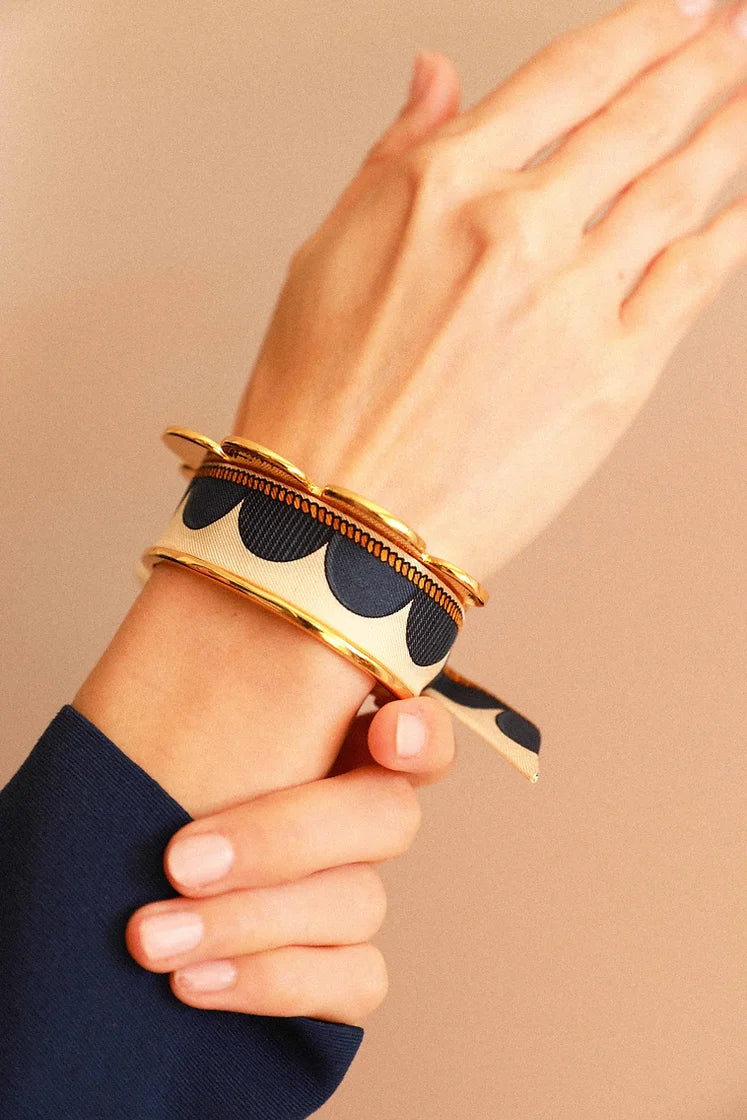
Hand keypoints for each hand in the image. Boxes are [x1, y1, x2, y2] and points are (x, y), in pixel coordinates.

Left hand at [125, 696, 454, 1024]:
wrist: (98, 897)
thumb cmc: (136, 791)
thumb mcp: (170, 733)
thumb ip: (224, 698)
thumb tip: (228, 631)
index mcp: (335, 743)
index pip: (416, 728)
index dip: (421, 732)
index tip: (385, 730)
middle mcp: (356, 816)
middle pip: (388, 818)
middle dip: (286, 839)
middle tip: (178, 859)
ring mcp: (351, 896)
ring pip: (359, 904)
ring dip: (249, 921)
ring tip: (150, 936)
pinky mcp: (340, 975)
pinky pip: (354, 983)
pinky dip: (272, 983)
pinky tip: (192, 983)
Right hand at [233, 0, 746, 581]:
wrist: (337, 525)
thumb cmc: (317, 406)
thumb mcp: (327, 255)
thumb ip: (396, 158)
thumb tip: (437, 80)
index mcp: (441, 186)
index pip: (571, 75)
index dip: (645, 29)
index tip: (688, 8)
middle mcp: (517, 228)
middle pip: (642, 119)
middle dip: (709, 62)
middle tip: (744, 33)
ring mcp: (574, 301)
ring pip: (682, 187)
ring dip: (734, 129)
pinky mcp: (614, 376)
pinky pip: (697, 278)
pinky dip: (735, 230)